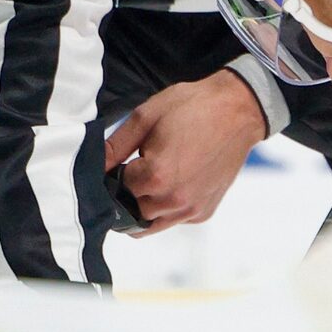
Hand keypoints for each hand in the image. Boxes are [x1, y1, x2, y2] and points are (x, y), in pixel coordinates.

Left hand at [104, 71, 267, 232]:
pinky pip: (174, 220)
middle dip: (127, 194)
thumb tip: (94, 166)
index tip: (122, 162)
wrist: (237, 110)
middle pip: (131, 211)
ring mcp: (192, 209)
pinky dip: (166, 209)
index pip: (117, 189)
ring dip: (144, 206)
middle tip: (135, 170)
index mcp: (156, 176)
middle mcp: (174, 200)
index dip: (114, 175)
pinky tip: (173, 183)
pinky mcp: (204, 212)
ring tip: (152, 178)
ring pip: (151, 223)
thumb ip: (115, 146)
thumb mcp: (145, 117)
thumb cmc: (192, 107)